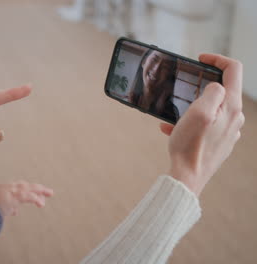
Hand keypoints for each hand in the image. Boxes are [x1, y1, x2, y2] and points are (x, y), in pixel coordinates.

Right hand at [0, 181, 53, 216]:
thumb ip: (6, 209)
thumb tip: (14, 212)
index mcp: (0, 189)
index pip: (16, 188)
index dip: (25, 192)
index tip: (34, 196)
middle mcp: (6, 187)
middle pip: (24, 185)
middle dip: (36, 188)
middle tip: (47, 191)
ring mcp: (10, 191)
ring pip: (28, 188)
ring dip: (40, 191)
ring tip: (50, 193)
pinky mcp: (14, 196)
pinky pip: (28, 196)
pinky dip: (36, 199)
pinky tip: (41, 203)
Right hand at [159, 54, 243, 195]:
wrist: (187, 177)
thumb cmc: (191, 145)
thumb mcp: (199, 111)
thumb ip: (213, 92)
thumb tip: (216, 86)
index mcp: (232, 107)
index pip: (234, 70)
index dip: (217, 59)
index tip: (199, 59)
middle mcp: (235, 118)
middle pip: (224, 90)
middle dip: (202, 85)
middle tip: (183, 89)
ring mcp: (228, 132)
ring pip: (213, 108)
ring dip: (193, 106)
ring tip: (173, 115)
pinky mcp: (219, 143)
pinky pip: (207, 125)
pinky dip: (191, 123)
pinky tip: (171, 129)